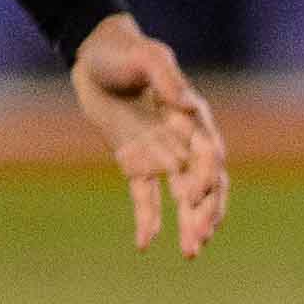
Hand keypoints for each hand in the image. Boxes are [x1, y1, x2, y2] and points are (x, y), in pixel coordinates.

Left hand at [69, 13, 227, 256]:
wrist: (93, 57)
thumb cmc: (123, 51)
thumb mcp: (145, 55)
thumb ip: (165, 76)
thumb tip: (186, 105)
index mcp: (192, 117)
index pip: (209, 154)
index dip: (206, 177)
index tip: (194, 196)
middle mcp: (183, 140)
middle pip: (204, 183)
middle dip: (206, 212)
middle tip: (201, 239)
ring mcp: (161, 154)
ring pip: (182, 197)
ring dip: (189, 224)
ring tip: (191, 252)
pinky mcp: (137, 164)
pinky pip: (145, 197)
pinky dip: (148, 220)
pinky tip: (145, 245)